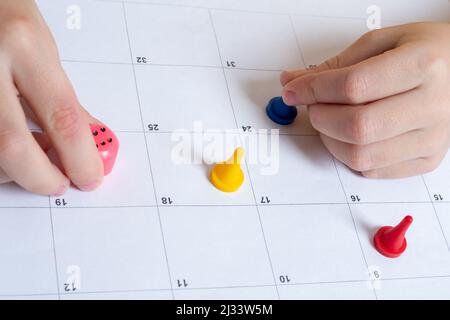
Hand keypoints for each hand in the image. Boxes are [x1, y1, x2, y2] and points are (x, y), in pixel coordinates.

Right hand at [0, 0, 103, 194]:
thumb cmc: (5, 12)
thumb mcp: (43, 48)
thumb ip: (64, 98)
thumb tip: (91, 140)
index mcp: (22, 45)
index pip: (62, 117)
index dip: (80, 157)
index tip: (90, 176)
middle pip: (12, 145)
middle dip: (41, 176)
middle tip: (60, 183)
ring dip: (14, 168)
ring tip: (36, 155)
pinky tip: (11, 146)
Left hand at [281, 22, 449, 177]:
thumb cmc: (425, 53)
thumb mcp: (382, 43)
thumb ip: (335, 65)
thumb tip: (293, 83)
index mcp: (422, 65)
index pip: (353, 86)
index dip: (313, 90)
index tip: (294, 91)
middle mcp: (433, 105)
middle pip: (357, 127)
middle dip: (321, 118)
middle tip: (314, 106)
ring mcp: (433, 138)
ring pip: (361, 156)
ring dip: (331, 140)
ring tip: (331, 120)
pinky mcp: (427, 159)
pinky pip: (373, 171)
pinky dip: (350, 156)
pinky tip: (352, 136)